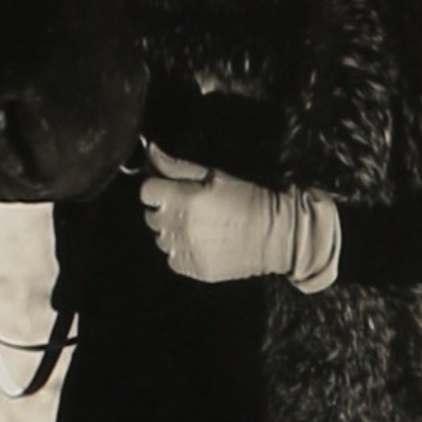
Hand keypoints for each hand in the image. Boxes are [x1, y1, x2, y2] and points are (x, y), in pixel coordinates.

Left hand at [139, 144, 295, 282]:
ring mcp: (187, 250)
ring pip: (161, 239)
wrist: (275, 234)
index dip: (157, 187)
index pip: (146, 192)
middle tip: (187, 206)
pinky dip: (180, 251)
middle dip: (164, 209)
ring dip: (172, 231)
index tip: (169, 188)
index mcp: (184, 199)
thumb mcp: (214, 175)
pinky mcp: (195, 269)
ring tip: (195, 225)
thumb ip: (176, 166)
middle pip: (151, 216)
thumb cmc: (247, 198)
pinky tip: (199, 243)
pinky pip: (172, 259)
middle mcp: (181, 226)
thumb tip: (151, 152)